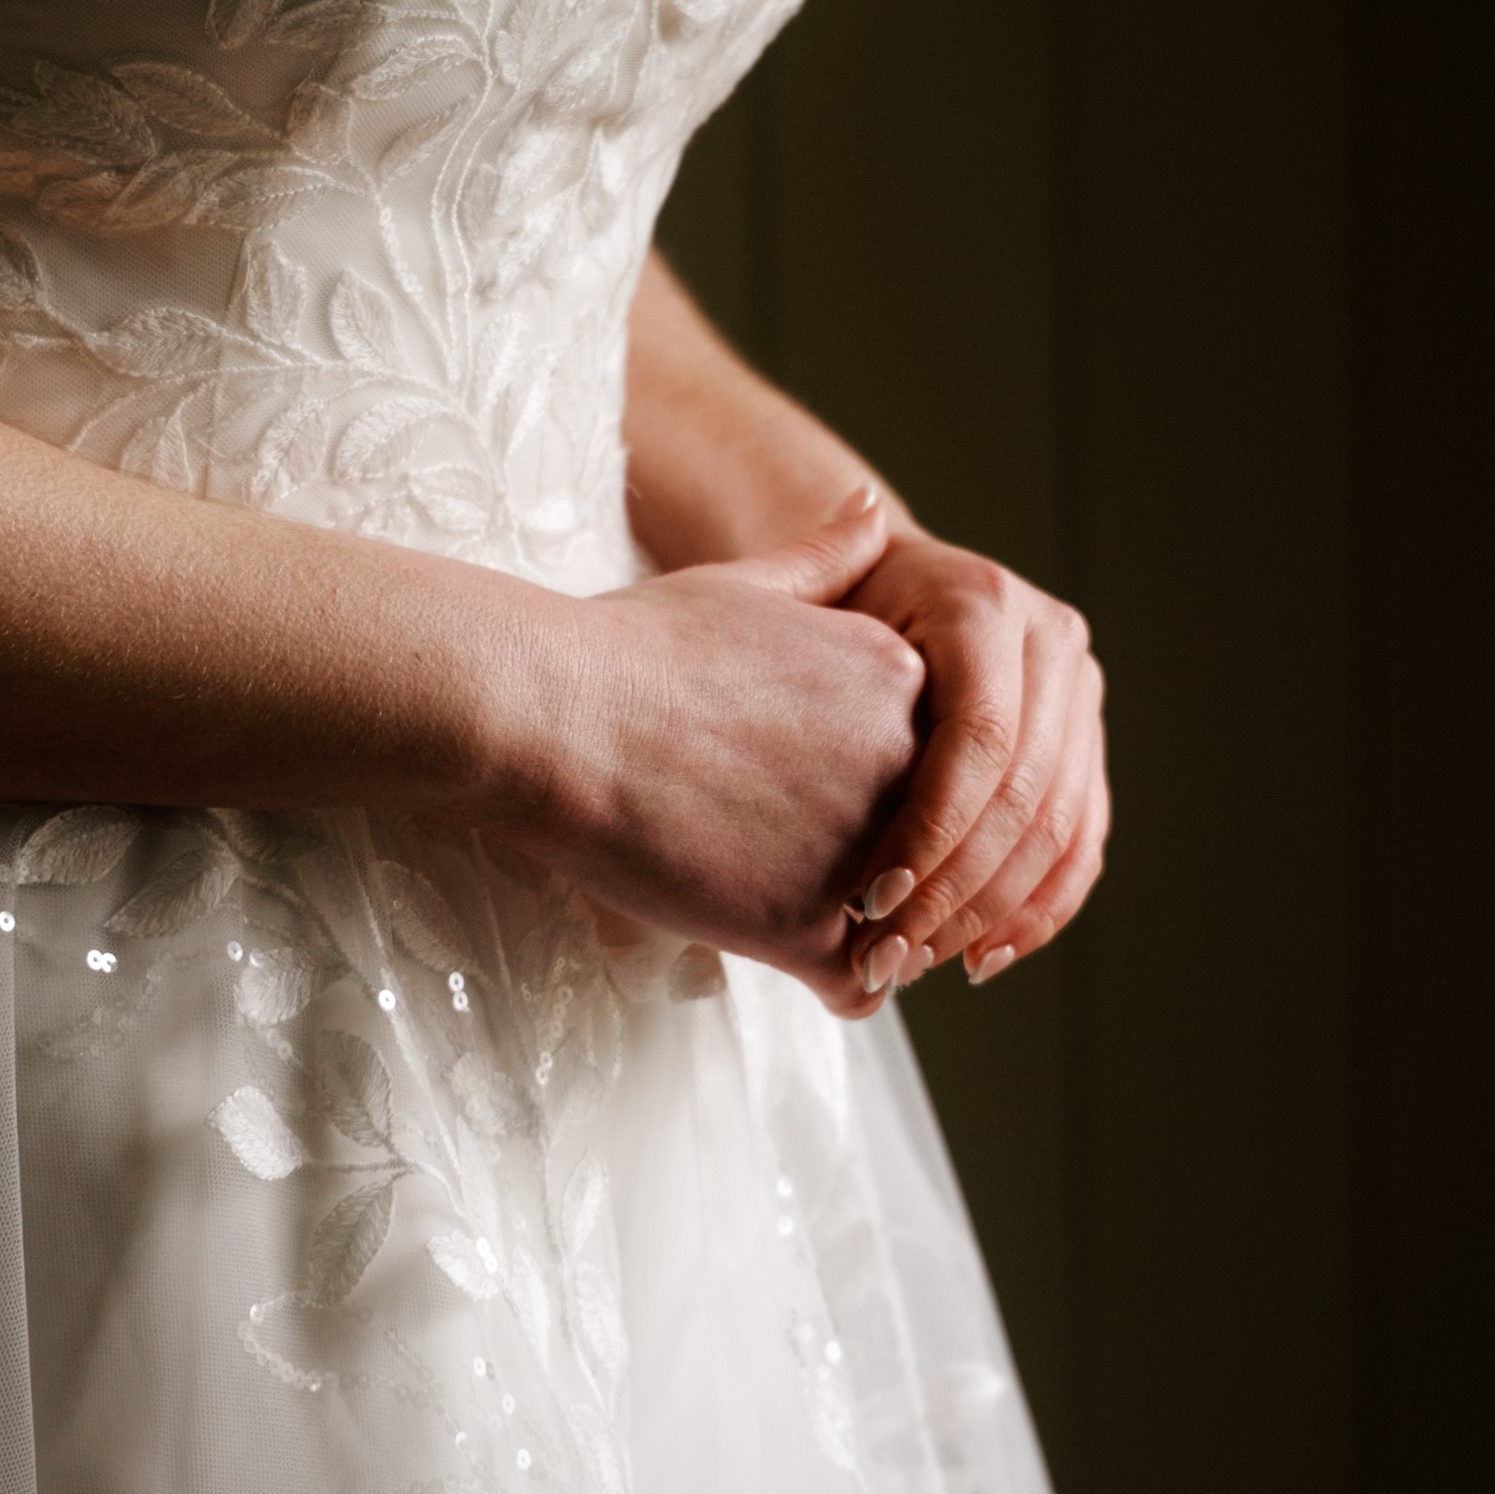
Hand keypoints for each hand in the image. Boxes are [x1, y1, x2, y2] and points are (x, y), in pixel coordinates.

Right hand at [510, 490, 925, 1013]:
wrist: (551, 716)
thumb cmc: (628, 649)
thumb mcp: (745, 584)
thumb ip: (827, 561)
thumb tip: (874, 510)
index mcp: (904, 682)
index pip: (944, 763)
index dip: (888, 790)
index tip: (815, 792)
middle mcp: (907, 767)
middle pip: (935, 843)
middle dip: (891, 866)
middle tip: (798, 860)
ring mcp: (866, 852)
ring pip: (908, 921)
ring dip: (870, 931)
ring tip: (785, 906)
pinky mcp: (811, 929)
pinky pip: (863, 983)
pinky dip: (836, 983)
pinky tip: (780, 951)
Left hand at [836, 530, 1108, 1001]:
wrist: (878, 604)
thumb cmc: (815, 617)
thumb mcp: (805, 594)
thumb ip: (815, 568)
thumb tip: (862, 517)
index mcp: (984, 601)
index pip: (979, 738)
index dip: (930, 831)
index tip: (868, 901)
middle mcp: (1052, 639)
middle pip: (1027, 793)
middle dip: (957, 889)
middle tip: (890, 955)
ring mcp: (1081, 694)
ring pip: (1063, 827)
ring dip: (995, 912)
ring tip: (923, 963)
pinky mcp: (1088, 747)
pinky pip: (1083, 843)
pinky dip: (1037, 910)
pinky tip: (980, 958)